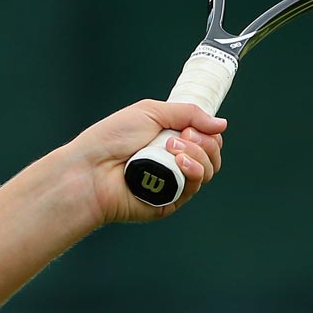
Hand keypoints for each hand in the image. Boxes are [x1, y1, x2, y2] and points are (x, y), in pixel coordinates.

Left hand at [62, 99, 226, 225]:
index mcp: (168, 141)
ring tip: (172, 148)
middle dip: (204, 142)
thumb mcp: (150, 112)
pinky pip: (194, 187)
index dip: (207, 132)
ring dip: (198, 155)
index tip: (192, 126)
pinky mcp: (169, 201)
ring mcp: (172, 183)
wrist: (89, 169)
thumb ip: (188, 113)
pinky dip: (193, 171)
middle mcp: (173, 163)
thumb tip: (222, 124)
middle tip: (183, 136)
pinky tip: (179, 163)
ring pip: (208, 171)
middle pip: (212, 155)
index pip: (206, 139)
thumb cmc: (110, 139)